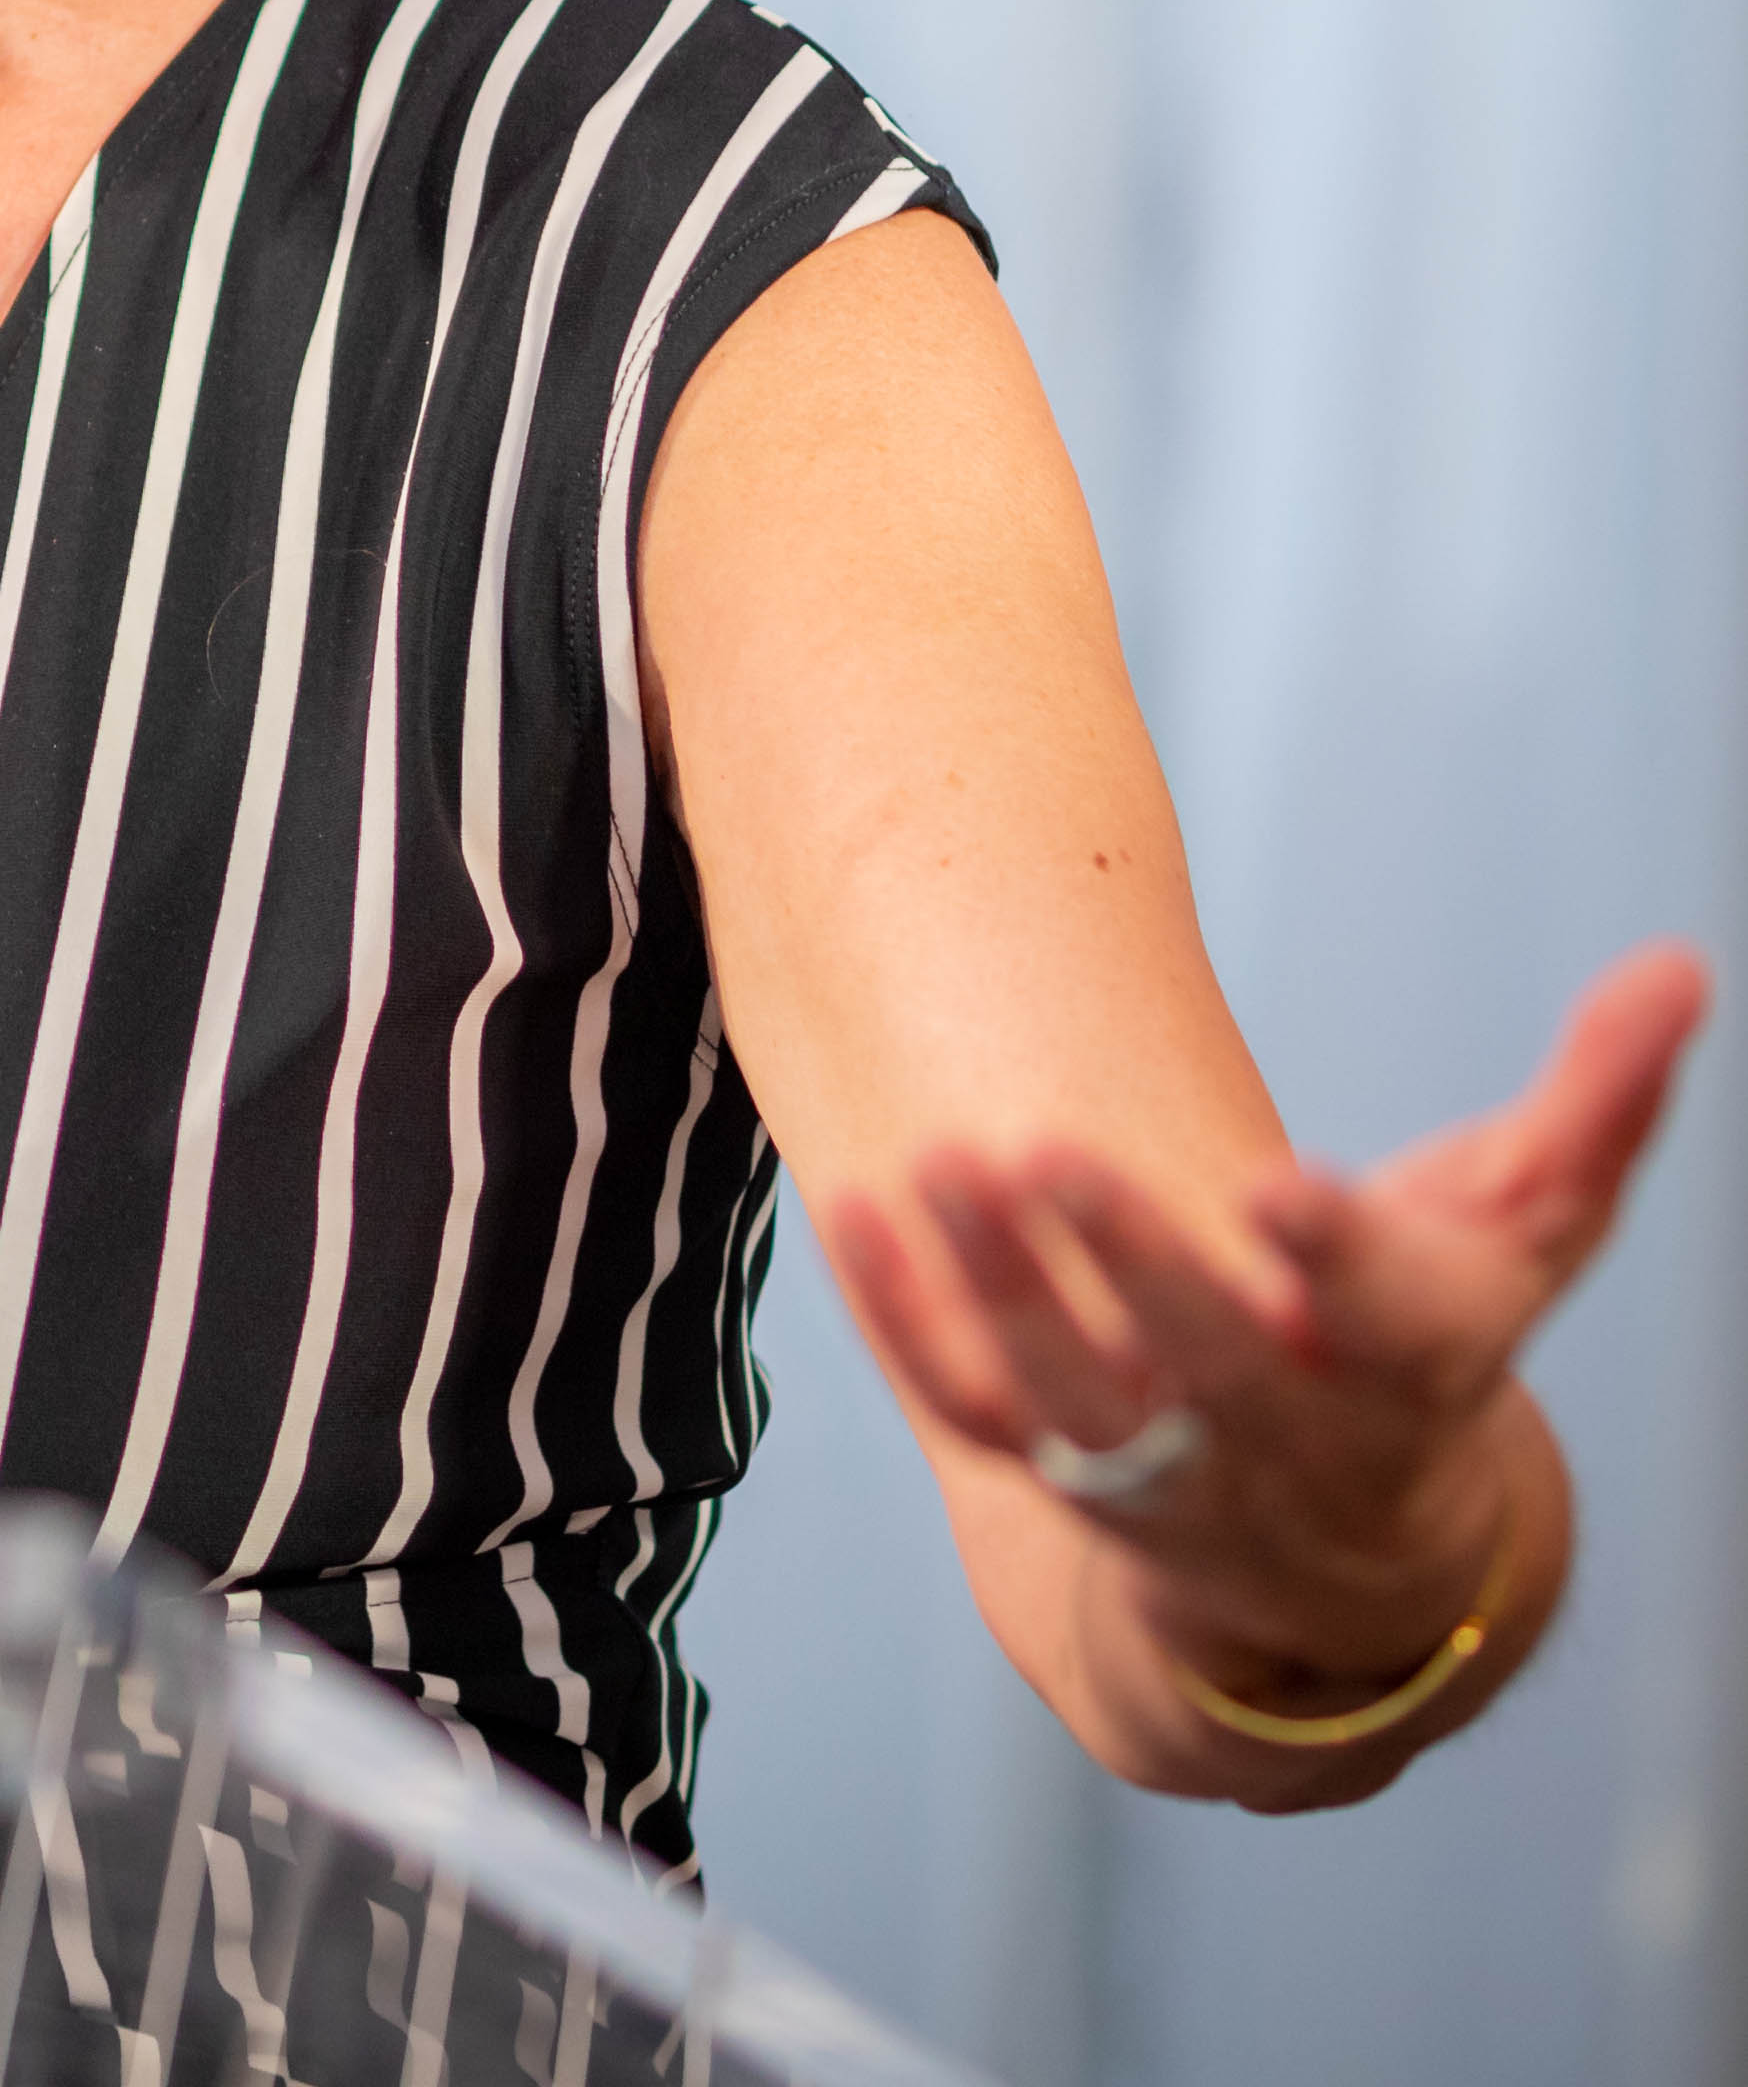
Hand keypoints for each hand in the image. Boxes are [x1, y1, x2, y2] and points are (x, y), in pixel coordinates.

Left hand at [824, 940, 1706, 1700]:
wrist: (1352, 1553)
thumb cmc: (1439, 1338)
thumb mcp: (1535, 1225)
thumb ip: (1600, 1100)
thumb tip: (1681, 965)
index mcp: (1413, 1360)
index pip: (1386, 1314)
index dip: (1337, 1257)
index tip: (1279, 1185)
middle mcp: (1287, 1427)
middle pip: (1206, 1356)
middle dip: (1126, 1257)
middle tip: (1043, 1144)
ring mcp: (1165, 1460)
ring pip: (1068, 1392)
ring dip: (995, 1283)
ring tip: (935, 1160)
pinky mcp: (1062, 1471)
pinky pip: (970, 1409)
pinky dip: (905, 1320)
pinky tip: (853, 1206)